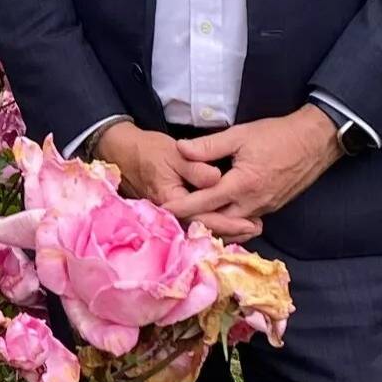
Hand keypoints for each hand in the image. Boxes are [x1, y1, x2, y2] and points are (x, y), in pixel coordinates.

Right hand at [95, 121, 261, 241]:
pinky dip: (214, 222)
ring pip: (202, 227)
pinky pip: (196, 221)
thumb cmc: (149, 150)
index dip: (229, 222)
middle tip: (257, 228)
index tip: (250, 222)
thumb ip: (195, 167)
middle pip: (205, 227)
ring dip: (226, 229)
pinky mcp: (174, 210)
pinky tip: (231, 221)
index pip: (204, 217)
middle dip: (232, 230)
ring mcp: (172, 214)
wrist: (124, 152)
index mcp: (171, 200)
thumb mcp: (173, 153)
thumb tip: (217, 178)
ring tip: (251, 228)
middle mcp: (171, 213)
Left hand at [167, 106, 341, 226]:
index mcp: (242, 185)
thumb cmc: (277, 136)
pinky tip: (217, 211)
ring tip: (190, 214)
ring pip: (232, 225)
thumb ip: (208, 145)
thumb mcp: (239, 135)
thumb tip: (180, 149)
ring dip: (212, 222)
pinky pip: (245, 221)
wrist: (314, 142)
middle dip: (194, 220)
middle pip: (217, 222)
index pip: (205, 203)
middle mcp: (254, 203)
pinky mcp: (271, 208)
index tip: (162, 211)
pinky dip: (229, 220)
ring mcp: (264, 208)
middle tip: (172, 215)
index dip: (181, 208)